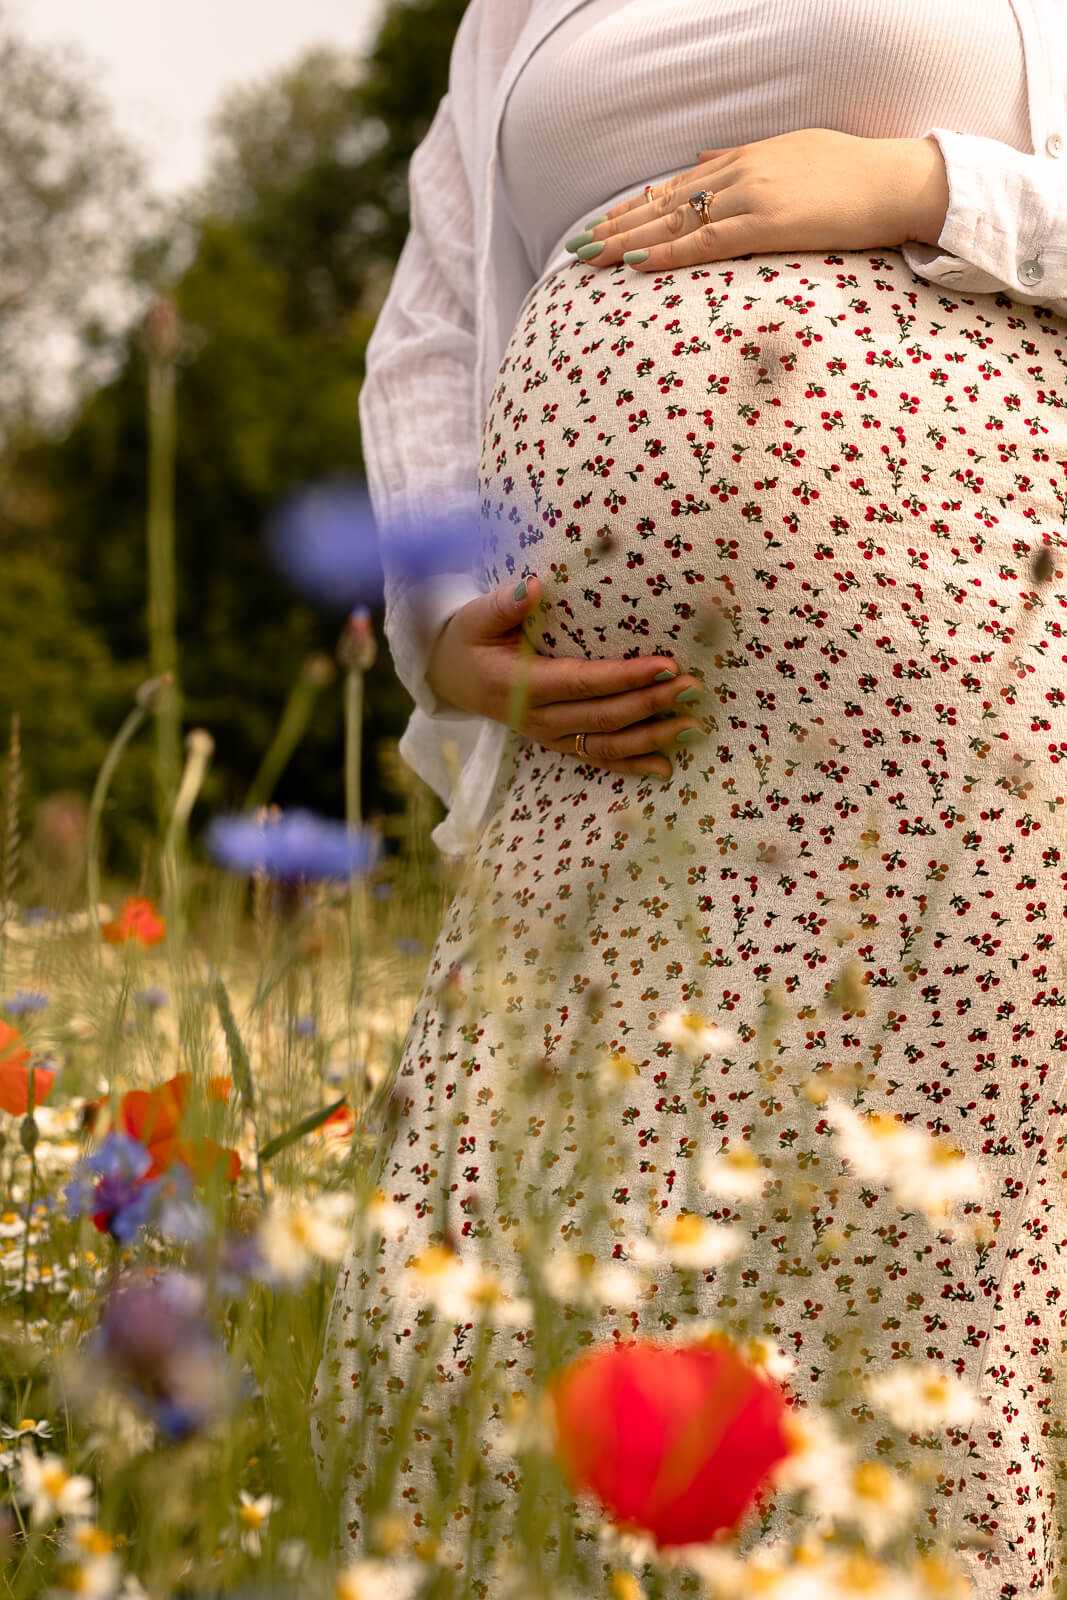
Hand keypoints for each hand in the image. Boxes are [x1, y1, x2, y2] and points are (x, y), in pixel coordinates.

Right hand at [425, 576, 705, 779]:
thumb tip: (536, 585)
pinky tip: (666, 766)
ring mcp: (550, 736)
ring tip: (693, 726)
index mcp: (521, 686)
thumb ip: (505, 603)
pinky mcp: (559, 743)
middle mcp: (539, 718)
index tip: (665, 665)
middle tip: (691, 687)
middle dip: (652, 704)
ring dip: (652, 737)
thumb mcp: (477, 617)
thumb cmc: (469, 639)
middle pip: (605, 716)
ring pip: (607, 744)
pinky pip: (599, 758)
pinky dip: (633, 764)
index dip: (626, 677)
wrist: (449, 676)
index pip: (583, 682)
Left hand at [572, 130, 948, 272]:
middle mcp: (740, 172)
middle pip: (664, 205)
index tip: (603, 226)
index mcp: (746, 158)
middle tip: (576, 247)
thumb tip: (703, 161)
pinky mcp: (767, 223)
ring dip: (625, 242)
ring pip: (673, 223)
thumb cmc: (855, 176)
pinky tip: (632, 265)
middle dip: (616, 227)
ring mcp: (751, 195)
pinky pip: (704, 243)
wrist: (897, 180)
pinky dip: (665, 255)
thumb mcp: (794, 154)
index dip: (636, 209)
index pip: (677, 188)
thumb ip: (746, 161)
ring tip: (587, 259)